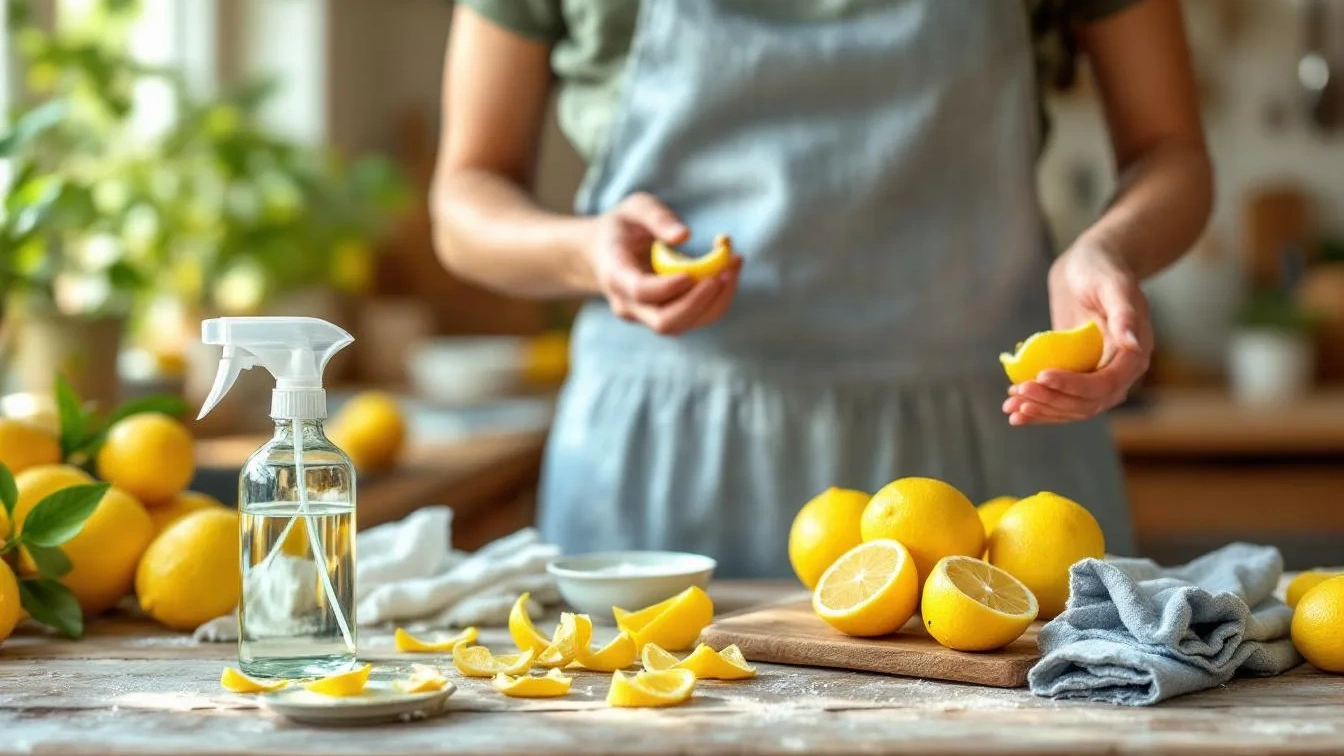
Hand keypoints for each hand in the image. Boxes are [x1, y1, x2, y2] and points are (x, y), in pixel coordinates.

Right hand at [583, 192, 741, 335]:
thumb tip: (685, 235)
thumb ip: (657, 217)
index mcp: (615, 275)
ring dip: (714, 301)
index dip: (668, 287)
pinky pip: (693, 319)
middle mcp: (629, 304)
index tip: (694, 272)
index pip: (641, 291)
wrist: (605, 254)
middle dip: (698, 302)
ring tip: (734, 265)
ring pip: (683, 325)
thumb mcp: (635, 207)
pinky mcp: (666, 317)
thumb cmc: (623, 226)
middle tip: (724, 272)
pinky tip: (730, 272)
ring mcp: (646, 316)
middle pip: (664, 322)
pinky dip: (717, 300)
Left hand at [1003, 244, 1153, 425]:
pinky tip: (1014, 409)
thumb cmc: (1101, 270)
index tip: (1042, 375)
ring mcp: (1097, 377)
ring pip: (1071, 408)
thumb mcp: (1113, 286)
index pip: (1105, 385)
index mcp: (1134, 356)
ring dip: (1041, 410)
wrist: (1085, 269)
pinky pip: (1059, 399)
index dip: (1074, 386)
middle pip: (1087, 404)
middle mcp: (1118, 373)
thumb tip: (1133, 345)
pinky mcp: (1077, 376)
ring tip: (1010, 406)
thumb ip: (1125, 314)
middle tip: (1018, 393)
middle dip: (1051, 402)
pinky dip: (1038, 407)